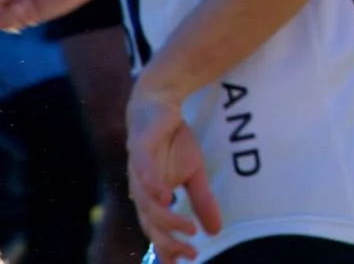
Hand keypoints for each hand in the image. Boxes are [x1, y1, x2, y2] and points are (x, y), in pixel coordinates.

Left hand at [127, 83, 222, 262]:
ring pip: (146, 201)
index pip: (157, 230)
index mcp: (151, 199)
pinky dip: (152, 185)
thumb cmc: (173, 142)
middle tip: (190, 251)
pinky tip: (166, 197)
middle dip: (169, 241)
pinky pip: (143, 170)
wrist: (159, 106)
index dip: (170, 247)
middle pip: (150, 223)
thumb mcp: (195, 172)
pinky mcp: (139, 148)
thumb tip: (216, 230)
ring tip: (186, 228)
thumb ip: (202, 200)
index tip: (191, 258)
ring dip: (165, 218)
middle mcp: (140, 190)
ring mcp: (137, 170)